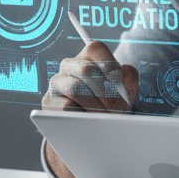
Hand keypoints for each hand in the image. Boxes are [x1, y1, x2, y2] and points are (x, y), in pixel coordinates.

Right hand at [41, 42, 137, 177]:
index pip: (96, 48)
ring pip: (75, 88)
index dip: (111, 65)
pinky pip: (64, 107)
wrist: (93, 129)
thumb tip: (123, 75)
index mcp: (88, 56)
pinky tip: (86, 119)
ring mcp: (56, 82)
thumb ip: (130, 78)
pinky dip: (80, 115)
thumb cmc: (111, 104)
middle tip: (114, 106)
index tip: (118, 83)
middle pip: (86, 69)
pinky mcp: (48, 102)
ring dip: (94, 106)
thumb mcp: (125, 91)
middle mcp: (69, 65)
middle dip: (105, 91)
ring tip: (103, 116)